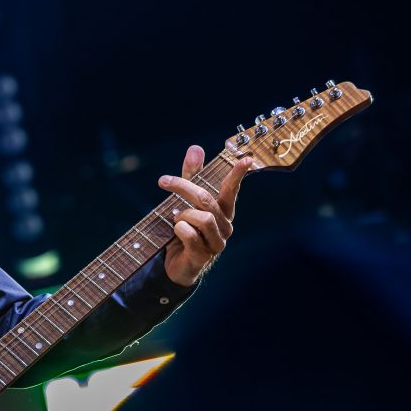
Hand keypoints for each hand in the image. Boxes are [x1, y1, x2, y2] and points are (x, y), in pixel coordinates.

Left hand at [158, 145, 251, 286]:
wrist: (176, 263)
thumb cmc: (185, 227)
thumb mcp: (185, 199)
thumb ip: (192, 175)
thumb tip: (196, 147)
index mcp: (224, 210)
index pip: (232, 189)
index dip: (238, 174)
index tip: (246, 158)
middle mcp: (225, 226)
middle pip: (206, 199)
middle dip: (183, 187)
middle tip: (163, 181)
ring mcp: (217, 242)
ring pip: (201, 217)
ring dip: (182, 215)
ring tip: (175, 220)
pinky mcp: (204, 255)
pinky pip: (190, 234)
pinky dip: (178, 229)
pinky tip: (176, 234)